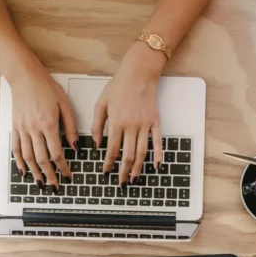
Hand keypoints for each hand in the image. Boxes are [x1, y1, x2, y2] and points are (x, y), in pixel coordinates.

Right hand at [9, 60, 77, 188]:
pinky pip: (16, 148)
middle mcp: (34, 129)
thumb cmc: (46, 88)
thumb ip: (71, 127)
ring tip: (41, 183)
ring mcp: (23, 129)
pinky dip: (19, 162)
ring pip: (28, 157)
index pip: (57, 153)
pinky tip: (24, 171)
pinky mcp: (15, 127)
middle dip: (49, 175)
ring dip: (35, 172)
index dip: (63, 167)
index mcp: (49, 124)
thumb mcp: (65, 105)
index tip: (68, 175)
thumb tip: (75, 146)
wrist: (25, 77)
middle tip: (55, 185)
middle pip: (42, 159)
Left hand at [93, 43, 165, 184]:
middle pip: (128, 155)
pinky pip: (158, 142)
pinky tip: (156, 166)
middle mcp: (131, 126)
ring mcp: (145, 125)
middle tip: (121, 182)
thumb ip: (97, 124)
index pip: (112, 149)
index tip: (106, 171)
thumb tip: (96, 143)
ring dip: (138, 168)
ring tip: (134, 178)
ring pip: (142, 152)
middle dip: (123, 171)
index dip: (109, 163)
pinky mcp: (155, 122)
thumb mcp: (101, 103)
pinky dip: (158, 155)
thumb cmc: (119, 86)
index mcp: (116, 123)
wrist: (139, 73)